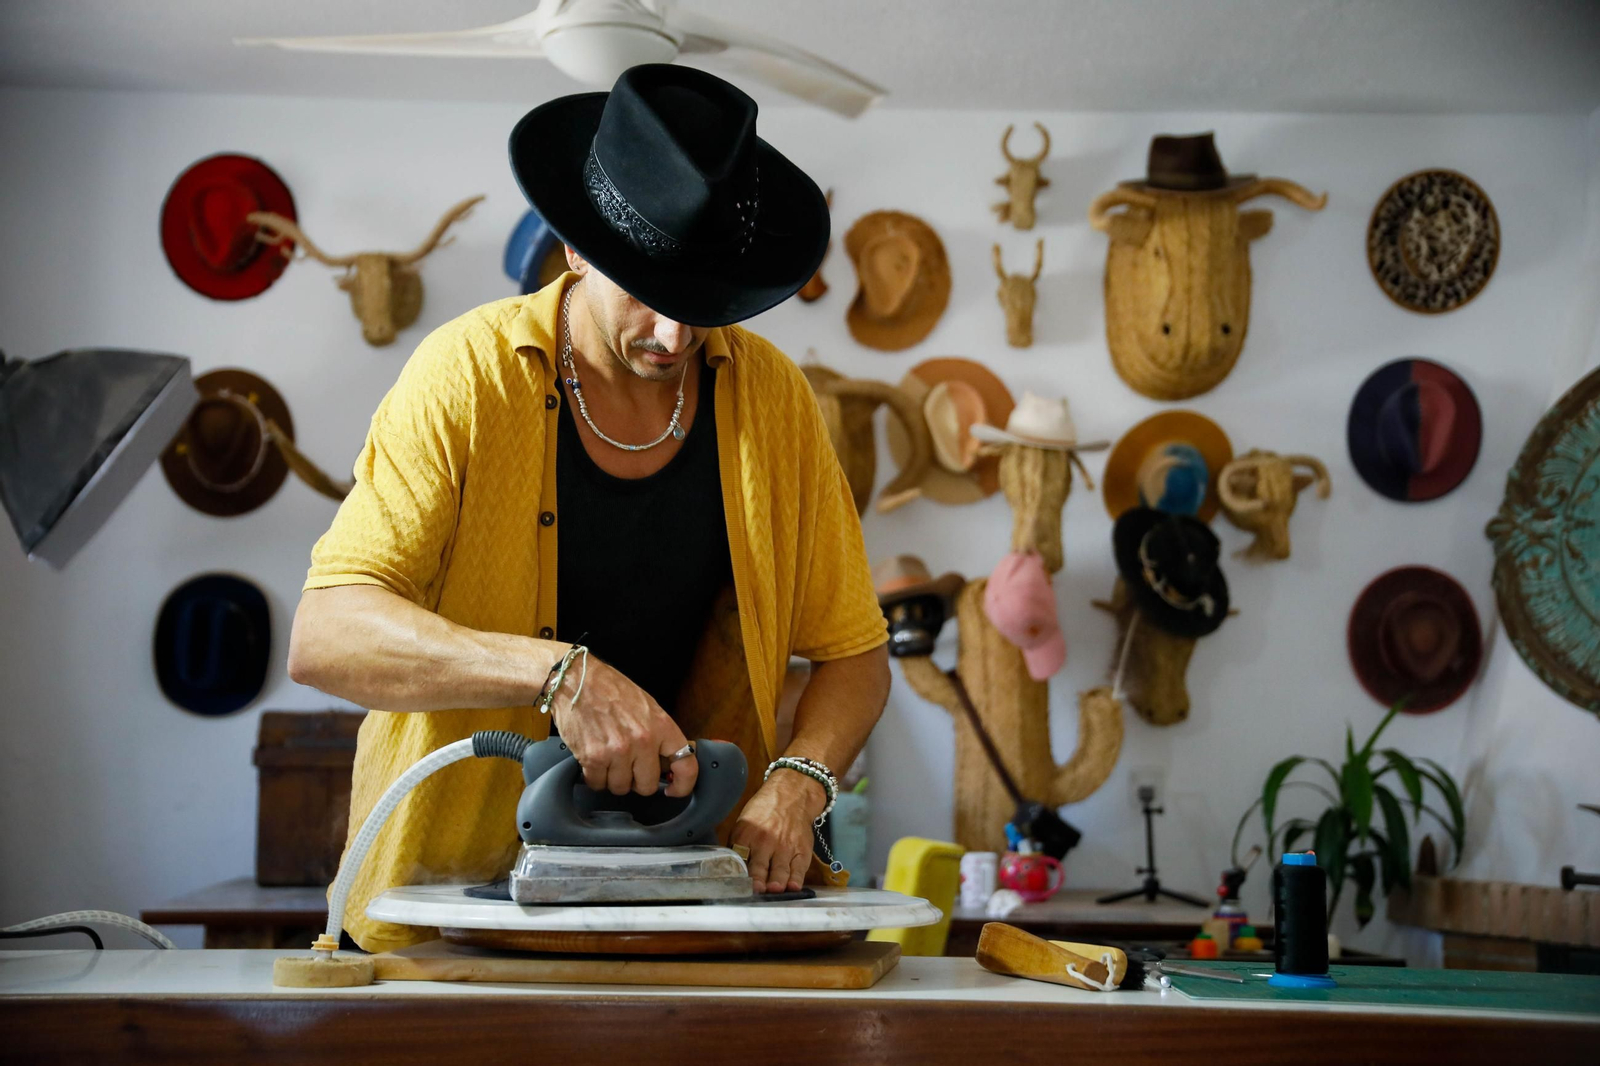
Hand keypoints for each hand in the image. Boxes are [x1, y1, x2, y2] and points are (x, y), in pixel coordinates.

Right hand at [548, 654, 697, 797]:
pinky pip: (598, 784)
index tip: (674, 790)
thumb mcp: (647, 706)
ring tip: (608, 758)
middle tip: (629, 766)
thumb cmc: (611, 689)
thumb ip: (659, 735)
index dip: (683, 785)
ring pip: (621, 788)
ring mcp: (617, 751)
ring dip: (614, 779)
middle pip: (647, 786)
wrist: (576, 680)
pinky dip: (595, 777)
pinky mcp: (593, 758)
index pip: (685, 765)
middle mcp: (642, 741)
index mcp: (661, 726)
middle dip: (638, 781)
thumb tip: (667, 763)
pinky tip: (593, 760)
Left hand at [730, 769, 826, 893]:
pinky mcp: (801, 850)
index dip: (737, 874)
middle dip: (757, 879)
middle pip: (759, 866)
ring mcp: (785, 847)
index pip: (738, 858)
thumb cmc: (764, 811)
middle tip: (756, 889)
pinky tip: (794, 886)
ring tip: (774, 889)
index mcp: (745, 836)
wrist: (791, 794)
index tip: (736, 886)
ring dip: (777, 881)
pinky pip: (799, 868)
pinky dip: (797, 878)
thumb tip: (727, 870)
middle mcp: (765, 842)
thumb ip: (737, 846)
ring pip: (779, 870)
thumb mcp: (744, 823)